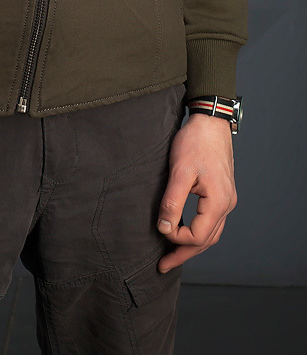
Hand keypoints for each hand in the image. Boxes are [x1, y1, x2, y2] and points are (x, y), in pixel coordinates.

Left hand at [156, 113, 236, 272]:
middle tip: (163, 266)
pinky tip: (184, 230)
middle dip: (184, 253)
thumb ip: (173, 202)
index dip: (178, 239)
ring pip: (210, 232)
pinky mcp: (221, 192)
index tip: (159, 231)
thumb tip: (164, 228)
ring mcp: (226, 199)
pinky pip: (211, 221)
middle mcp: (227, 204)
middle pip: (206, 240)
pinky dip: (197, 231)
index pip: (198, 236)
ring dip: (192, 245)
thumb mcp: (180, 171)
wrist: (210, 121)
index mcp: (219, 202)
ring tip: (172, 254)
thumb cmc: (195, 142)